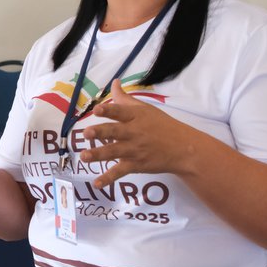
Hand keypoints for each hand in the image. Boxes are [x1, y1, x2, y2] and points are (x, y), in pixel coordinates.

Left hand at [79, 79, 203, 188]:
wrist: (183, 149)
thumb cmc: (162, 125)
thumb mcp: (145, 109)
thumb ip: (125, 98)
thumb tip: (114, 83)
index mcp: (136, 117)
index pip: (120, 111)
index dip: (109, 110)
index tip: (97, 109)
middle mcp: (134, 133)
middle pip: (115, 131)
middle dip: (100, 132)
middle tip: (86, 133)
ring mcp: (134, 150)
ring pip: (114, 152)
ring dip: (98, 155)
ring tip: (83, 157)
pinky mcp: (136, 165)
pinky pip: (120, 172)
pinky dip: (108, 178)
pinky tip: (97, 183)